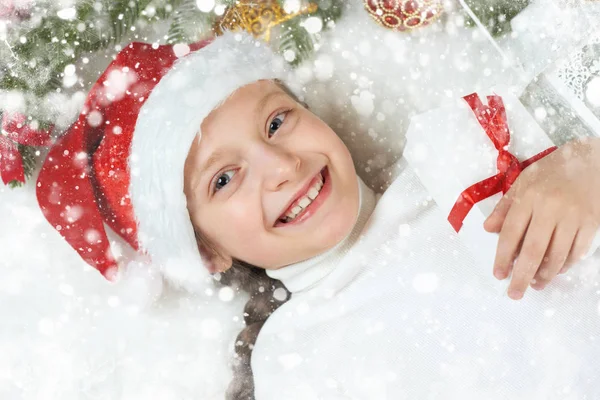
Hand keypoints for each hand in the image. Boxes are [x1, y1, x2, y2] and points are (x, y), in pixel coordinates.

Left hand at [484, 137, 599, 299]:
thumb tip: (489, 229)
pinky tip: (555, 272)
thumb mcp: (523, 182)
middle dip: (522, 275)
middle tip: (514, 293)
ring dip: (545, 275)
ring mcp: (573, 217)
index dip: (503, 257)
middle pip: (533, 250)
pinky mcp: (592, 223)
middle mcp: (550, 208)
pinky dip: (565, 265)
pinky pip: (577, 251)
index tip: (498, 274)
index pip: (511, 233)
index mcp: (529, 197)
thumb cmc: (552, 172)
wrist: (591, 161)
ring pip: (557, 254)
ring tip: (535, 286)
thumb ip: (505, 207)